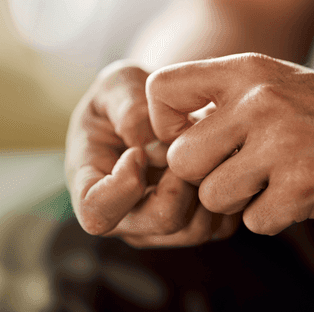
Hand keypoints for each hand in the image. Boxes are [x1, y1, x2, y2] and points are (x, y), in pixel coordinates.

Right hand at [65, 61, 239, 246]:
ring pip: (195, 229)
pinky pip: (219, 226)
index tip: (138, 151)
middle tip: (184, 146)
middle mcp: (122, 216)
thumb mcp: (118, 83)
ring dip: (206, 185)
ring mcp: (157, 229)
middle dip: (181, 179)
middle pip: (160, 220)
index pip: (95, 212)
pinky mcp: (191, 228)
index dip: (122, 186)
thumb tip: (147, 146)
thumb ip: (128, 108)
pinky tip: (217, 162)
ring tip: (200, 151)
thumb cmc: (126, 96)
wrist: (156, 109)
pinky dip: (225, 193)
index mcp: (89, 184)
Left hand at [146, 53, 313, 234]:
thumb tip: (164, 132)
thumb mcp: (278, 81)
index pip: (160, 91)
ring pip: (213, 197)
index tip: (190, 139)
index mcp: (247, 70)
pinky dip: (274, 217)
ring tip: (275, 181)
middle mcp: (259, 101)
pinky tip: (302, 194)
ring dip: (240, 201)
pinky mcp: (303, 187)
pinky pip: (254, 222)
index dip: (163, 126)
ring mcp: (281, 145)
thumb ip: (224, 97)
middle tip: (240, 171)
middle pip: (181, 159)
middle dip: (205, 176)